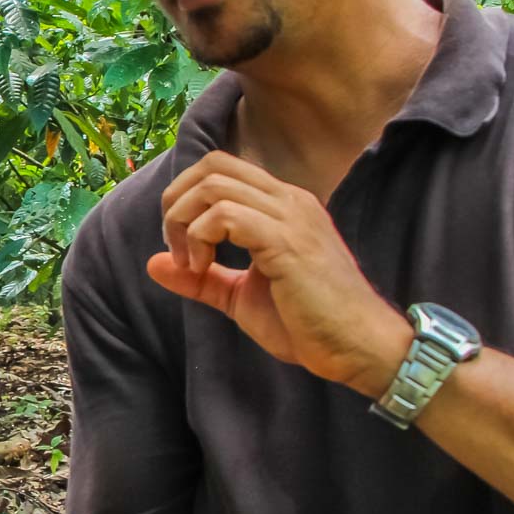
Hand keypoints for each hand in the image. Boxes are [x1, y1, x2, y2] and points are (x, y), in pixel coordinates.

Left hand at [146, 151, 409, 390]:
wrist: (360, 348)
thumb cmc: (308, 324)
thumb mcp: (242, 296)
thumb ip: (201, 277)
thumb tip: (152, 263)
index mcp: (282, 205)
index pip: (220, 168)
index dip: (184, 198)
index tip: (179, 246)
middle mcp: (288, 200)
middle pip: (211, 165)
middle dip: (176, 202)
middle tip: (176, 249)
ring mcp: (290, 217)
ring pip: (213, 185)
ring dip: (184, 223)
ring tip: (190, 265)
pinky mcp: (287, 241)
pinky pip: (227, 215)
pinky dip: (200, 238)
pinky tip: (202, 269)